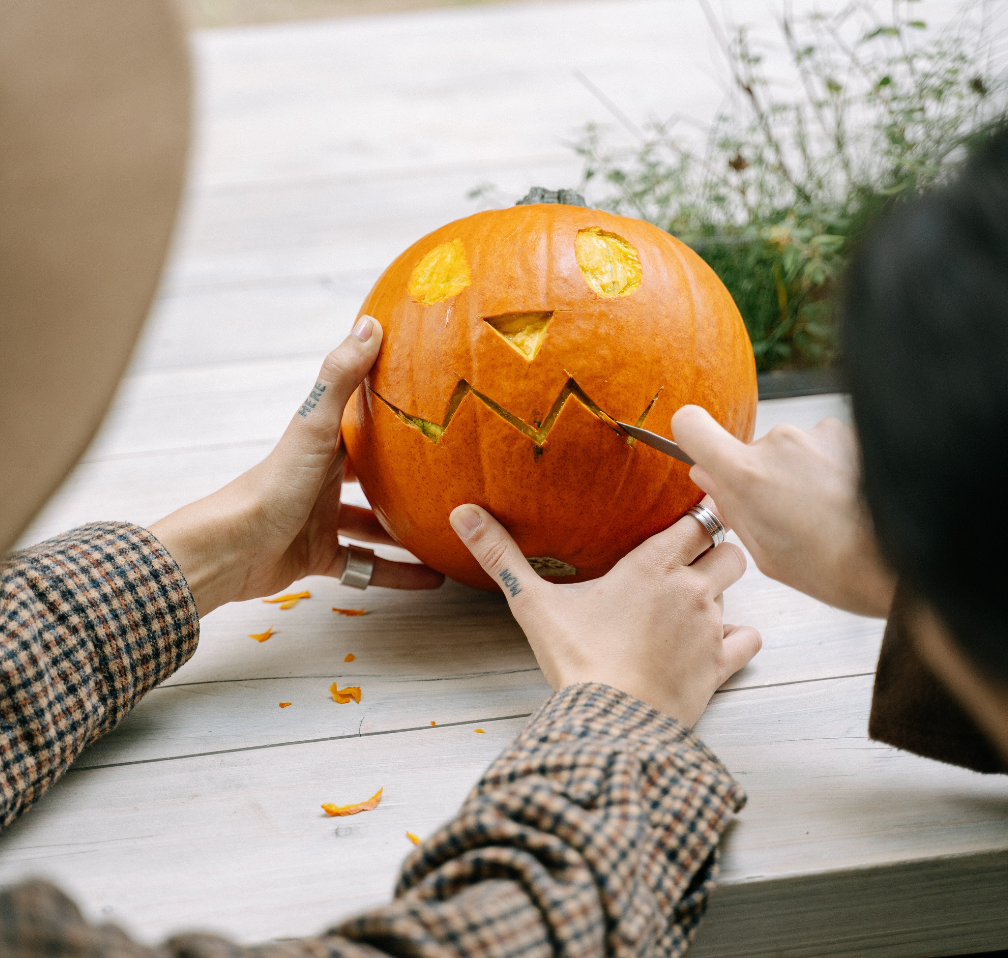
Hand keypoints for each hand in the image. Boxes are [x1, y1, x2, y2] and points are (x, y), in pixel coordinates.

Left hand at [150, 317, 443, 616]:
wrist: (231, 550)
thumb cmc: (272, 485)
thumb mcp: (314, 428)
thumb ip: (340, 378)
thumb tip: (371, 322)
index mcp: (323, 445)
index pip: (361, 423)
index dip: (392, 413)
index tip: (431, 406)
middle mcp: (322, 479)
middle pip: (371, 474)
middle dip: (405, 476)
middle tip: (449, 478)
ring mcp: (320, 519)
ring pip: (372, 522)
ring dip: (405, 529)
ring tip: (448, 531)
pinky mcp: (319, 556)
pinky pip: (366, 566)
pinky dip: (396, 573)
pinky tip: (431, 580)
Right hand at [449, 499, 760, 726]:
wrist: (611, 722)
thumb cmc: (577, 660)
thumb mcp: (532, 603)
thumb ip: (500, 555)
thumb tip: (463, 514)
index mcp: (653, 565)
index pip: (698, 518)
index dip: (697, 513)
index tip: (687, 513)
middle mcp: (692, 589)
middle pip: (729, 548)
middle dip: (716, 549)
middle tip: (689, 559)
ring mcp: (711, 628)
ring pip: (736, 591)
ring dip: (720, 591)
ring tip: (692, 599)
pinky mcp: (719, 667)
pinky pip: (747, 641)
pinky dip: (738, 639)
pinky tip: (717, 642)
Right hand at [671, 405, 895, 617]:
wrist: (898, 564)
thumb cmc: (831, 567)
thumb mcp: (763, 549)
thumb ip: (729, 505)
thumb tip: (707, 475)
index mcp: (747, 475)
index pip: (691, 425)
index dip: (690, 435)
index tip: (699, 450)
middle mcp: (778, 443)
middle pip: (748, 448)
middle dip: (760, 474)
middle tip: (785, 513)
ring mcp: (815, 433)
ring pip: (788, 449)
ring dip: (798, 472)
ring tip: (823, 511)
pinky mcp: (846, 432)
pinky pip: (820, 446)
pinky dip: (827, 468)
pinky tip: (844, 499)